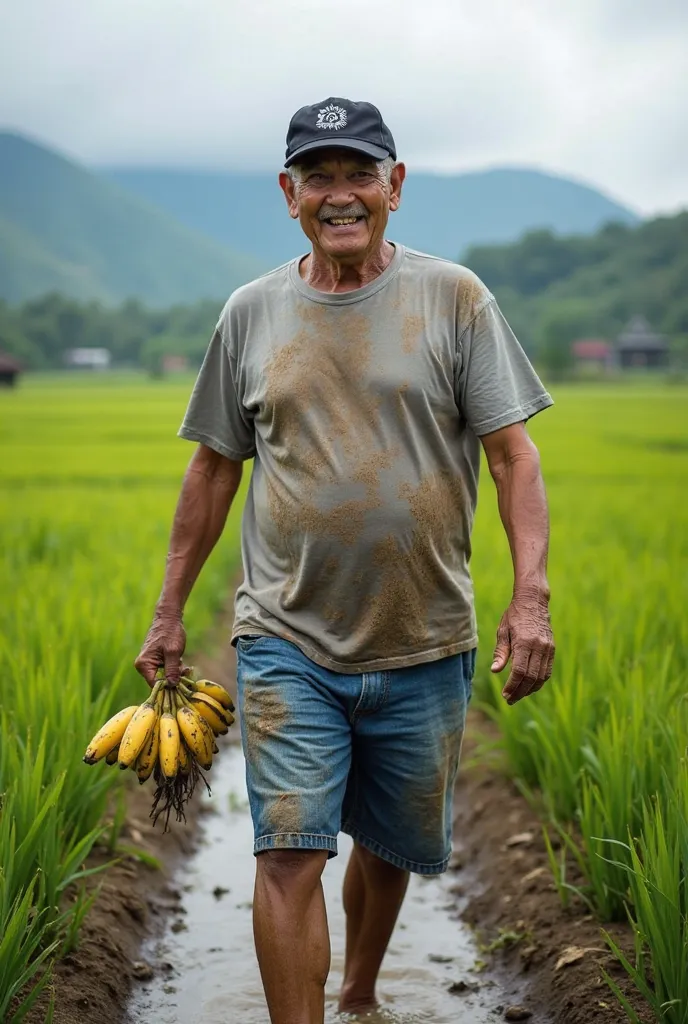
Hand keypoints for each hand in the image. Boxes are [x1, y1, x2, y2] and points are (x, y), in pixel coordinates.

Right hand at [134, 611, 186, 686]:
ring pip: (165, 676)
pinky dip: (175, 669)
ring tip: (186, 668)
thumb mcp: (173, 652)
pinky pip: (166, 670)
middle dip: (174, 679)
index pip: (155, 685)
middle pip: (160, 681)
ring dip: (176, 674)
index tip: (181, 686)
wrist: (169, 618)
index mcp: (144, 664)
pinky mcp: (157, 661)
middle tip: (187, 673)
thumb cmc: (170, 632)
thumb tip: (172, 686)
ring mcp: (150, 663)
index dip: (168, 687)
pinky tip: (183, 664)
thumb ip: (172, 670)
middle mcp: (144, 665)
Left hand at [490, 589, 554, 704]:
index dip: (512, 685)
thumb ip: (500, 652)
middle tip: (509, 699)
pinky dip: (539, 681)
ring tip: (518, 695)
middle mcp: (539, 647)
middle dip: (520, 691)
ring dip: (529, 689)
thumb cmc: (513, 616)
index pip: (519, 671)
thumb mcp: (502, 631)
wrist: (533, 602)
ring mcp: (547, 648)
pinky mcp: (552, 649)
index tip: (504, 694)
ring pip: (541, 677)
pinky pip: (547, 671)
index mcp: (524, 642)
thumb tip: (495, 671)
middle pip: (530, 677)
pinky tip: (529, 686)